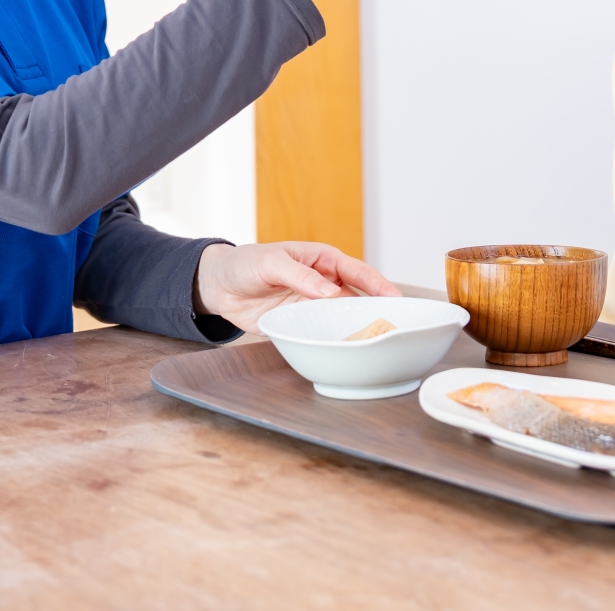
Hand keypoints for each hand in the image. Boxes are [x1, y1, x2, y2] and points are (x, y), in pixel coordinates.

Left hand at [194, 241, 399, 334]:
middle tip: (397, 327)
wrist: (218, 286)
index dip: (379, 284)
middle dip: (377, 311)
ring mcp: (314, 306)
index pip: (357, 272)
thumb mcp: (271, 262)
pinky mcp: (301, 325)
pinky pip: (322, 334)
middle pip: (358, 298)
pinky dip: (335, 343)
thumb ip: (300, 276)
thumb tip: (329, 291)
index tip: (395, 298)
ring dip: (357, 330)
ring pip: (343, 319)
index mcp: (322, 260)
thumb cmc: (245, 263)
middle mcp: (324, 284)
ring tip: (377, 345)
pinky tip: (346, 353)